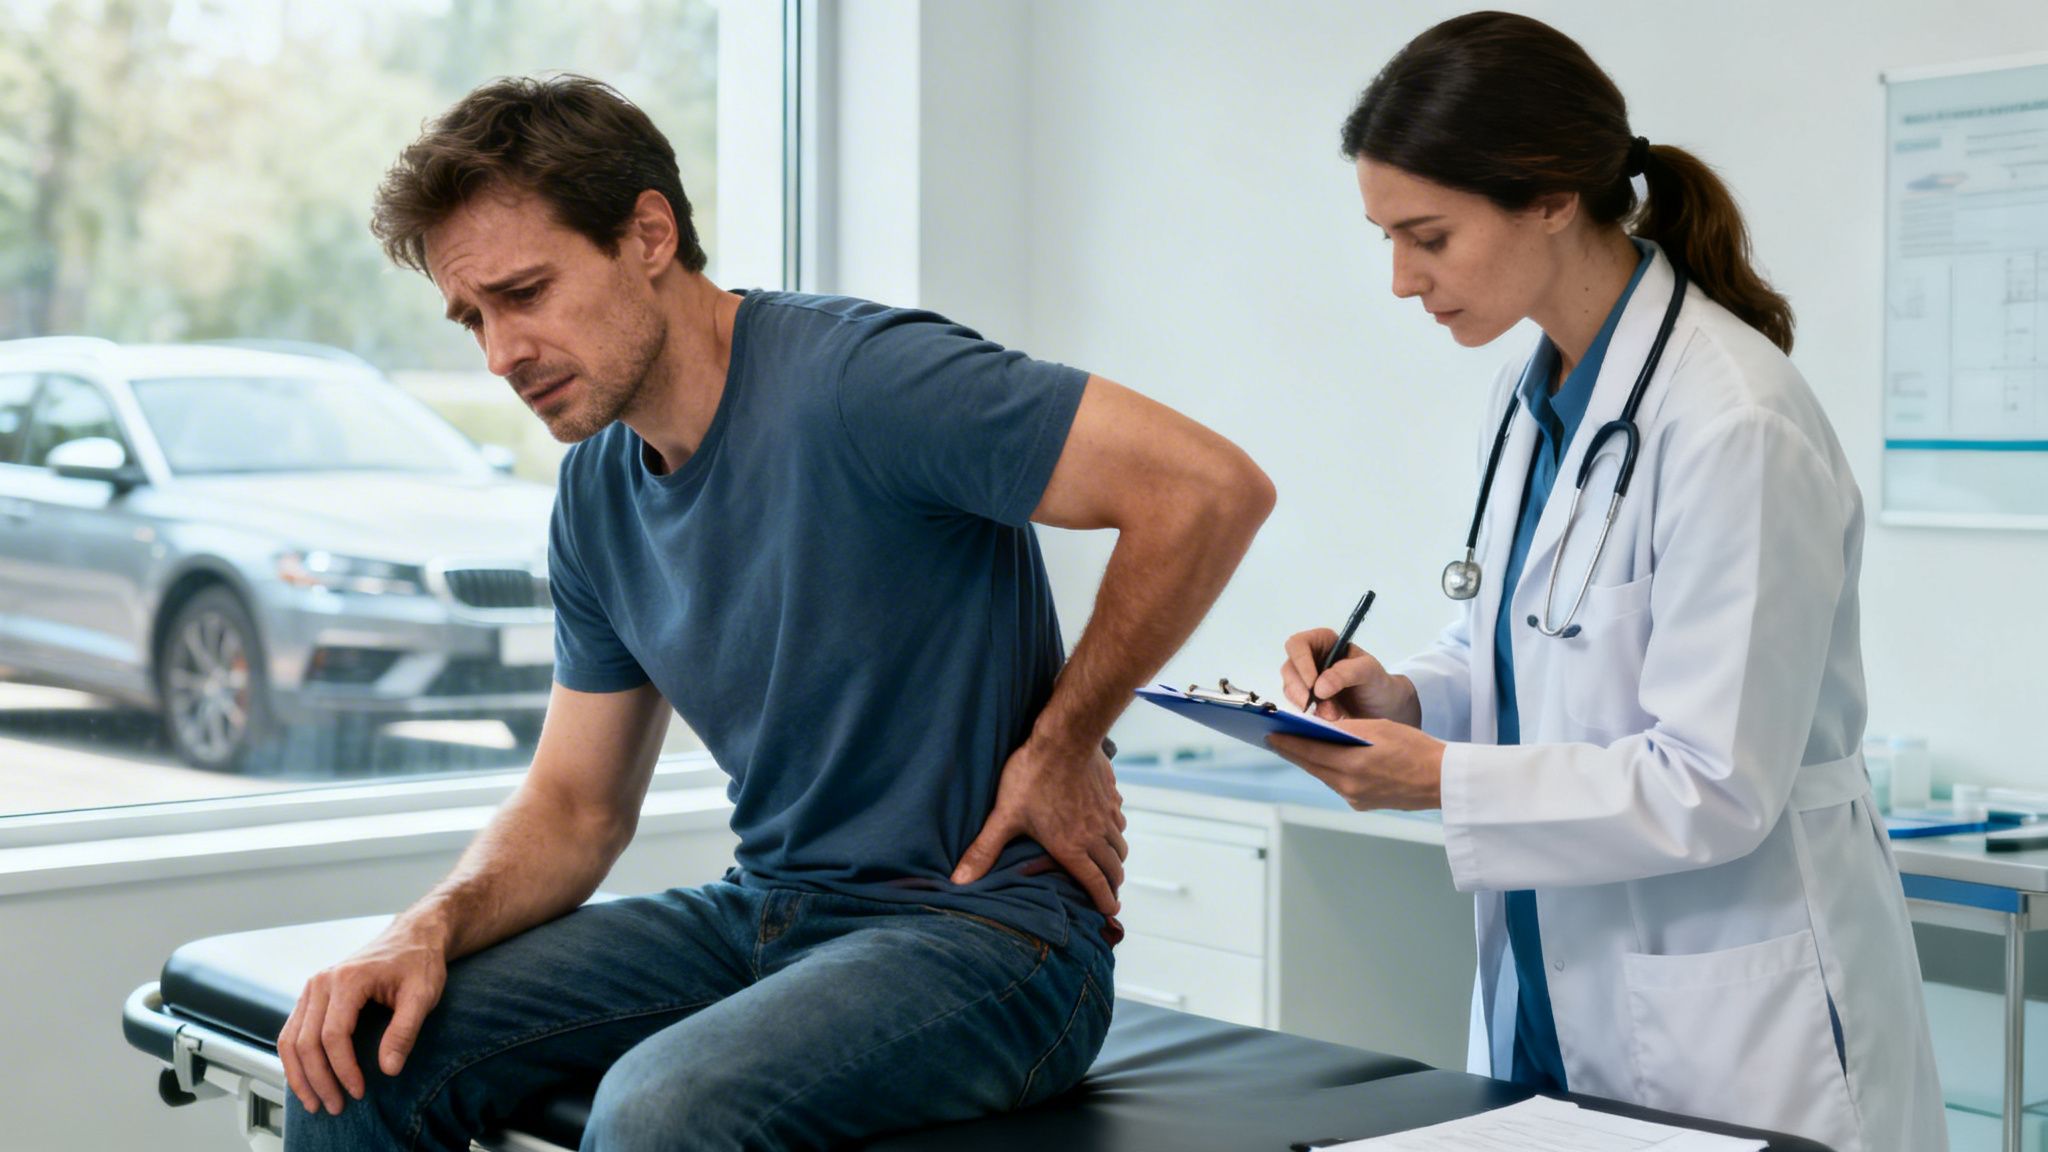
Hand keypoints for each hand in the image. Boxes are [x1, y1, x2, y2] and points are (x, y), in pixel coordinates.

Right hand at [278, 922, 446, 1114]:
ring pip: (290, 1040)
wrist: (412, 936)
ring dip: (299, 1075)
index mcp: (348, 979)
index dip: (343, 1069)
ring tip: (314, 1102)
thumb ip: (405, 1031)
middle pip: (306, 1042)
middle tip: (335, 1107)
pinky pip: (292, 1032)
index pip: (333, 1036)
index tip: (358, 1091)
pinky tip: (307, 1080)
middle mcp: (322, 982)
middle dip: (318, 1080)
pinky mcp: (312, 996)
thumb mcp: (422, 995)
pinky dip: (295, 1060)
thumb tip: (389, 1069)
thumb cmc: (418, 962)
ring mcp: (313, 988)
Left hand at [953, 738, 1128, 916]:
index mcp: (1072, 847)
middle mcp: (1095, 834)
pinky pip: (1119, 818)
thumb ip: (984, 850)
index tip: (1109, 910)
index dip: (1104, 900)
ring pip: (1119, 843)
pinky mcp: (1111, 793)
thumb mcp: (1005, 816)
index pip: (1095, 882)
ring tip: (1109, 862)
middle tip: (1108, 891)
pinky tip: (1107, 824)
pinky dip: (1116, 828)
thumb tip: (958, 881)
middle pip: (1113, 867)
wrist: (1065, 737)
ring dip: (1116, 857)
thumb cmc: (1033, 777)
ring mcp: (1107, 813)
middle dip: (1112, 883)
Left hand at [1267, 719, 1444, 810]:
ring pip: (1324, 776)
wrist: (1442, 780)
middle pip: (1312, 766)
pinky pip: (1338, 784)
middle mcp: (1349, 786)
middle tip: (1275, 739)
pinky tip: (1325, 761)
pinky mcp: (1363, 803)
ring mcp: (1355, 798)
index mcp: (1352, 765)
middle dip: (1293, 751)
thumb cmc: (1416, 749)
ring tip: (1296, 747)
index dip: (1287, 742)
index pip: (1309, 751)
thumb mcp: (1379, 728)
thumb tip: (1320, 727)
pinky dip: (1329, 771)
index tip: (1269, 734)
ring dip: (1311, 761)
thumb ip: (1347, 729)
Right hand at [1280, 629, 1419, 725]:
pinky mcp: (1306, 701)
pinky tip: (1330, 719)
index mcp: (1322, 642)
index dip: (1301, 663)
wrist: (1383, 709)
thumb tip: (1318, 687)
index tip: (1313, 685)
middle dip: (1302, 691)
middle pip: (1289, 669)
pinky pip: (1297, 707)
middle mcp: (1309, 659)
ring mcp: (1305, 681)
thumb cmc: (1378, 683)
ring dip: (1308, 706)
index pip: (1297, 645)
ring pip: (1290, 690)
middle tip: (1322, 707)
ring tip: (1334, 715)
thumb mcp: (1369, 672)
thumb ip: (1346, 673)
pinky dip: (1311, 715)